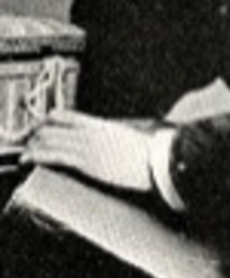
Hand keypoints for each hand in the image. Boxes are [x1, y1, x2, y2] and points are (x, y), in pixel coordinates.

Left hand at [20, 110, 151, 191]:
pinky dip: (41, 155)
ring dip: (36, 145)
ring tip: (27, 152)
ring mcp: (88, 146)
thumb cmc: (146, 152)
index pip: (68, 115)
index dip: (50, 118)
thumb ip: (110, 137)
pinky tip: (32, 159)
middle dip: (38, 134)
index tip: (41, 123)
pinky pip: (57, 156)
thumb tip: (106, 139)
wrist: (155, 160)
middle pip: (55, 126)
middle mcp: (90, 133)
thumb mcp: (126, 138)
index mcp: (99, 125)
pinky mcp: (87, 162)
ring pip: (52, 140)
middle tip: (30, 141)